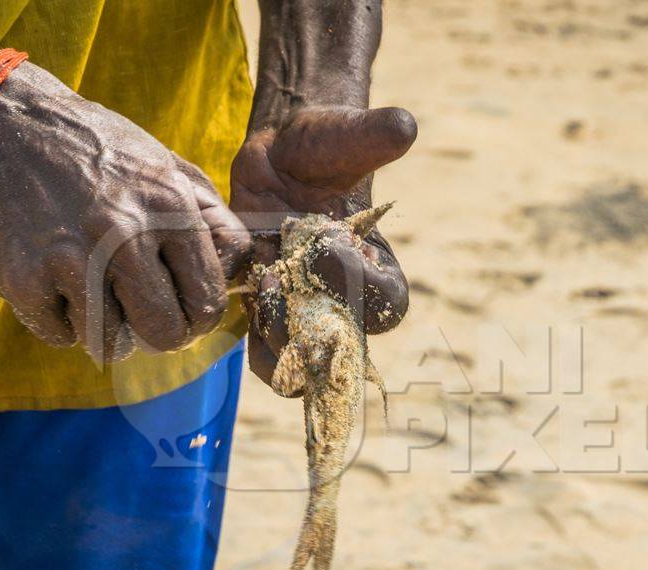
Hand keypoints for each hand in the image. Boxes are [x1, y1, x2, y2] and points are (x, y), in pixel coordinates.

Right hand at [0, 62, 250, 362]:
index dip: (199, 316)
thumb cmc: (106, 155)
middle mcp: (122, 234)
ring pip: (112, 344)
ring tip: (98, 285)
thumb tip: (239, 278)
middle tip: (147, 314)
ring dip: (109, 325)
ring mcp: (69, 259)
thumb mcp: (174, 169)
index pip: (207, 301)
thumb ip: (215, 222)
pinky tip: (58, 278)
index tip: (186, 310)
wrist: (12, 128)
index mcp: (169, 207)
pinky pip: (62, 336)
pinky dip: (64, 319)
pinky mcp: (21, 280)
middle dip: (161, 331)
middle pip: (165, 334)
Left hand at [228, 105, 416, 388]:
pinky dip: (253, 338)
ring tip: (259, 284)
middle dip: (307, 322)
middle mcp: (348, 304)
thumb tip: (404, 127)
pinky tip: (243, 290)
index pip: (385, 306)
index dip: (357, 283)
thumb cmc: (325, 145)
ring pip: (301, 365)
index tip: (329, 237)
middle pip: (340, 349)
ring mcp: (308, 315)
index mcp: (380, 271)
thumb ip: (374, 136)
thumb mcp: (347, 135)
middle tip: (277, 275)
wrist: (283, 158)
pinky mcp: (271, 315)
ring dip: (275, 337)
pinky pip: (266, 356)